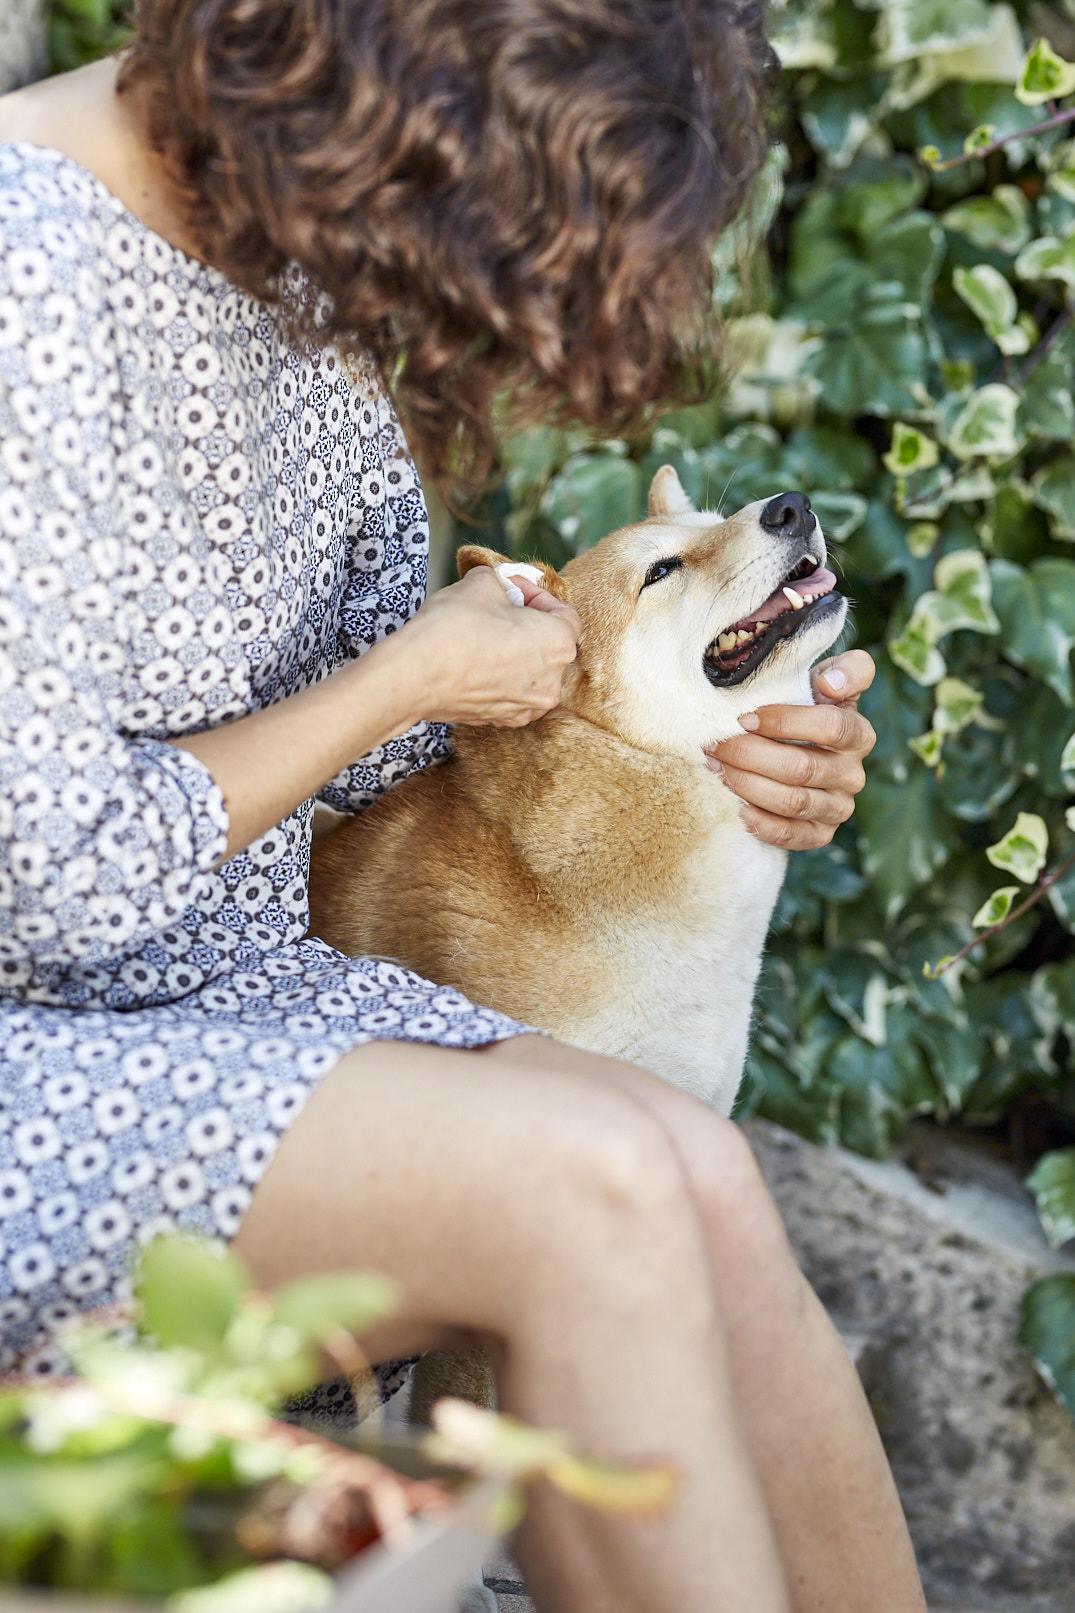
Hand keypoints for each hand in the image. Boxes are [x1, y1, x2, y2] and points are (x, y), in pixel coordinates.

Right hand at [404, 567, 580, 726]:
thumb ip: (501, 581)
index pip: (565, 614)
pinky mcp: (504, 721)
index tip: (513, 589)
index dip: (538, 595)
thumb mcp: (481, 583)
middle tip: (499, 609)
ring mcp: (528, 706)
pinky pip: (512, 693)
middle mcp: (552, 681)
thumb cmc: (454, 627)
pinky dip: (501, 678)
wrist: (416, 676)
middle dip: (529, 624)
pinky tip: (476, 663)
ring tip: (486, 636)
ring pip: (532, 672)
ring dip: (516, 653)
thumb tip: (500, 584)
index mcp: (559, 644)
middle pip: (550, 645)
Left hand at [706, 650, 875, 849]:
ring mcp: (838, 808)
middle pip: (802, 768)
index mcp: (859, 734)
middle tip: (716, 743)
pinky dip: (758, 821)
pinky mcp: (820, 835)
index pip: (832, 727)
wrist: (794, 748)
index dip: (786, 722)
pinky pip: (789, 835)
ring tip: (714, 766)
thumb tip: (831, 684)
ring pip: (792, 802)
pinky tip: (732, 803)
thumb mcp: (823, 679)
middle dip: (751, 754)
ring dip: (747, 784)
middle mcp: (853, 775)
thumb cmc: (803, 708)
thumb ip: (844, 669)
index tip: (745, 717)